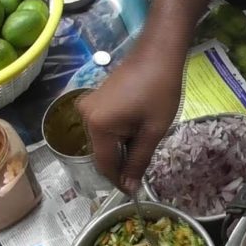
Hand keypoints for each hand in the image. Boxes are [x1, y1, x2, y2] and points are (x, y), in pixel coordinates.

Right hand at [75, 44, 182, 191]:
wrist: (158, 53)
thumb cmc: (160, 90)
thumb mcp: (153, 131)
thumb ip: (139, 161)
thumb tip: (129, 187)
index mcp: (98, 126)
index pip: (105, 165)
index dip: (119, 181)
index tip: (134, 192)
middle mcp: (85, 117)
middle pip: (102, 153)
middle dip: (122, 164)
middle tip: (144, 167)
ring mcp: (87, 107)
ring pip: (104, 141)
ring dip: (121, 149)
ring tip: (144, 143)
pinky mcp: (94, 101)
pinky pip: (104, 128)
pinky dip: (119, 135)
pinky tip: (137, 130)